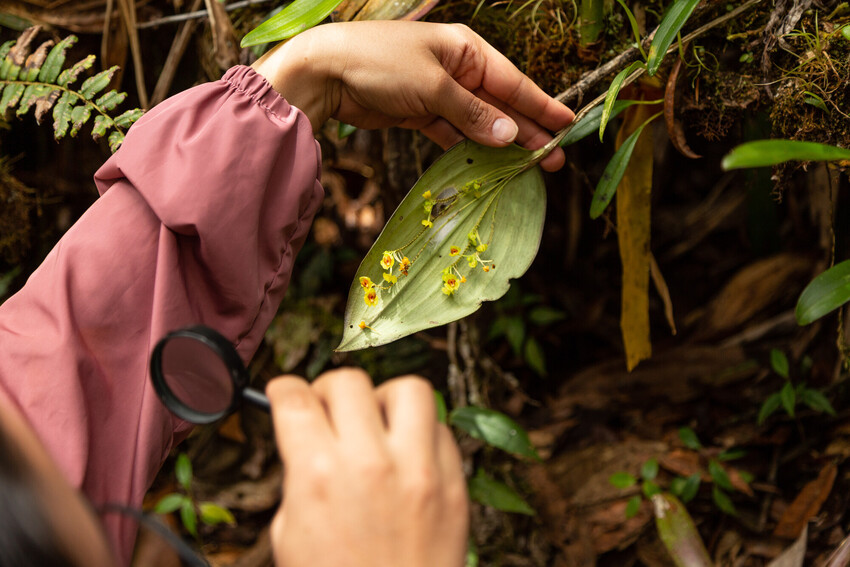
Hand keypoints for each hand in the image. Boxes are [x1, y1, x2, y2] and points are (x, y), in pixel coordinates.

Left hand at [251, 21, 573, 171]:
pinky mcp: (419, 112)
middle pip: (500, 104)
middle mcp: (456, 69)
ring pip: (479, 122)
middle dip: (527, 131)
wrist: (326, 73)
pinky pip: (453, 132)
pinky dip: (469, 147)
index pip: (513, 81)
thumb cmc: (380, 64)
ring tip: (528, 166)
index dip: (541, 105)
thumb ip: (472, 114)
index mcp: (466, 49)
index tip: (567, 124)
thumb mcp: (432, 87)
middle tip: (554, 159)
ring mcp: (438, 92)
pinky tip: (487, 163)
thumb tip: (509, 135)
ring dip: (501, 143)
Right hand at [266, 368, 468, 566]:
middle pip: (348, 382)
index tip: (285, 391)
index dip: (284, 388)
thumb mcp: (291, 537)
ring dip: (386, 400)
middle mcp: (370, 463)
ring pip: (409, 389)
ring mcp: (419, 471)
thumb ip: (300, 477)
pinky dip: (422, 433)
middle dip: (329, 392)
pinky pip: (442, 430)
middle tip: (327, 412)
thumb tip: (309, 439)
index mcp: (317, 475)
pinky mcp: (454, 486)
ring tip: (376, 425)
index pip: (296, 399)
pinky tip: (408, 455)